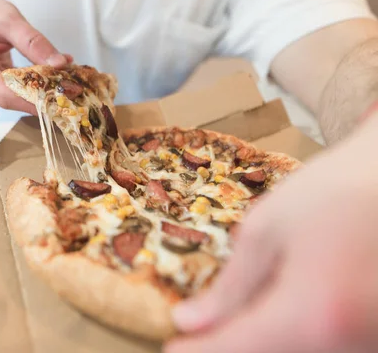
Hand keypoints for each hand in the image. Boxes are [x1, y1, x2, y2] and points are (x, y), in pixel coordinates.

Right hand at [0, 0, 71, 114]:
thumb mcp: (8, 19)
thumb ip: (34, 42)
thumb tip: (60, 64)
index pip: (4, 93)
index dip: (32, 101)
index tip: (60, 101)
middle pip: (10, 98)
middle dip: (40, 96)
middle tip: (71, 90)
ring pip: (12, 95)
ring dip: (38, 89)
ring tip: (65, 80)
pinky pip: (11, 89)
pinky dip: (31, 83)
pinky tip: (49, 75)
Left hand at [165, 116, 377, 352]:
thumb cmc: (334, 191)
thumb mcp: (269, 229)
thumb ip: (230, 287)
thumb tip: (191, 321)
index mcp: (313, 316)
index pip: (238, 349)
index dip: (199, 352)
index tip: (170, 348)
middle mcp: (350, 344)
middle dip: (230, 343)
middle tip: (205, 325)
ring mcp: (372, 342)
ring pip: (299, 351)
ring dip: (265, 338)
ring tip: (247, 307)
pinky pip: (328, 343)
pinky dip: (297, 333)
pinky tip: (286, 303)